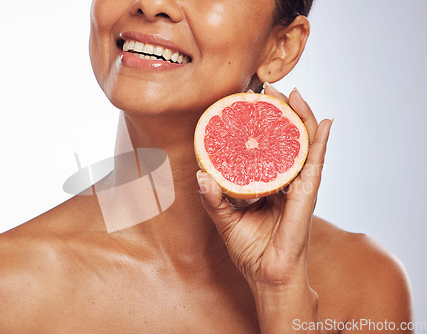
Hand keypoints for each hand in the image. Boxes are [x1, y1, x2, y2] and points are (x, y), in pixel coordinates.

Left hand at [197, 85, 331, 289]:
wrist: (267, 277)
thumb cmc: (250, 251)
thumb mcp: (225, 220)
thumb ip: (213, 199)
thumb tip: (201, 175)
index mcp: (268, 185)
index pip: (268, 148)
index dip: (262, 125)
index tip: (251, 103)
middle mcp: (286, 182)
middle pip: (287, 140)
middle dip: (281, 113)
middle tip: (270, 90)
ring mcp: (299, 188)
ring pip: (304, 145)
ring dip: (301, 118)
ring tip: (293, 95)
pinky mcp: (307, 197)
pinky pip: (316, 164)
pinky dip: (321, 142)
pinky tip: (323, 122)